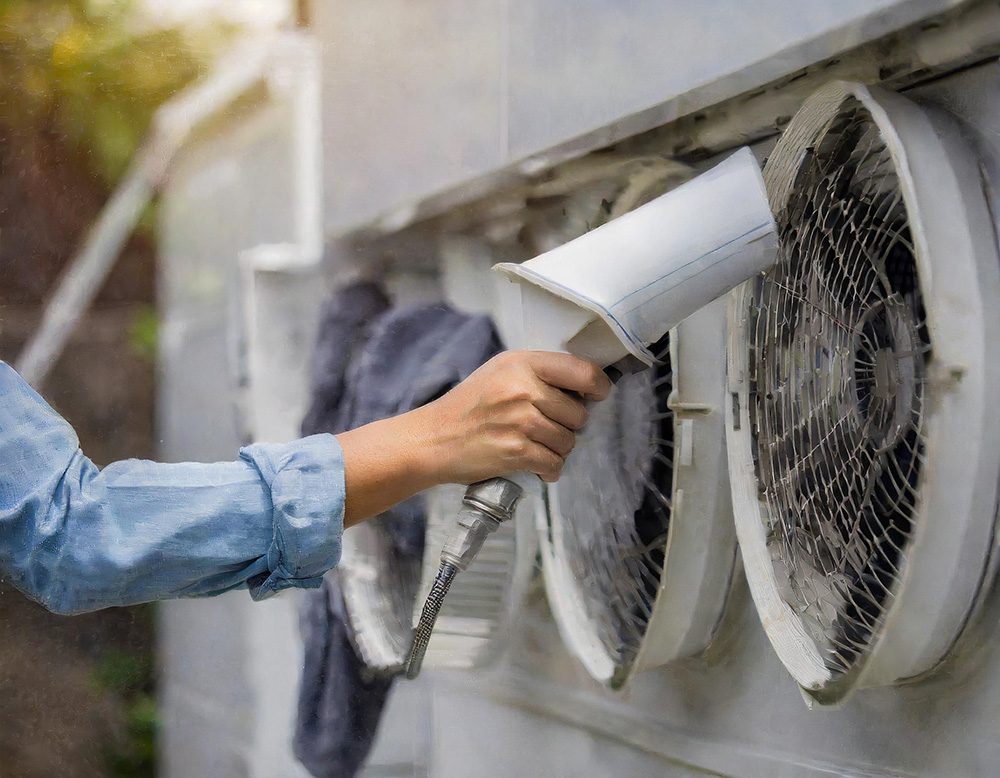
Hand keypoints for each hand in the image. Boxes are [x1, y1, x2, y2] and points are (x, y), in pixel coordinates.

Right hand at [413, 350, 610, 483]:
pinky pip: (554, 464)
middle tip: (546, 428)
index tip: (597, 394)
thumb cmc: (468, 406)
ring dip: (558, 449)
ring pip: (569, 441)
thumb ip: (538, 373)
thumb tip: (583, 388)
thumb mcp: (500, 372)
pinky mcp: (515, 451)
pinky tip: (536, 464)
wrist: (432, 439)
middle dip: (569, 425)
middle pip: (579, 413)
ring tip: (536, 445)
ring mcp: (520, 421)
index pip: (581, 371)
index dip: (598, 386)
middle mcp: (523, 389)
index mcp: (522, 363)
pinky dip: (549, 469)